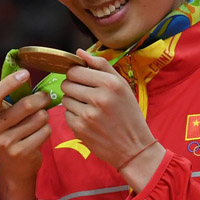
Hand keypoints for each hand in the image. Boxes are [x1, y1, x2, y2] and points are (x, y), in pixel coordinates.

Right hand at [0, 70, 51, 199]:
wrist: (14, 168)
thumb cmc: (12, 133)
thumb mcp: (5, 116)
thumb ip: (11, 97)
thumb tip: (24, 71)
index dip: (10, 82)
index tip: (26, 73)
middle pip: (26, 105)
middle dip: (41, 99)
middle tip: (45, 97)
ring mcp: (6, 142)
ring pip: (39, 118)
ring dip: (45, 117)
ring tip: (40, 120)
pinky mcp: (21, 152)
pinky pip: (44, 131)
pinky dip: (47, 130)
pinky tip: (40, 134)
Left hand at [60, 50, 155, 168]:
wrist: (134, 148)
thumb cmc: (129, 114)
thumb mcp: (122, 86)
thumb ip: (101, 65)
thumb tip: (79, 52)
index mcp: (110, 84)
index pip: (75, 70)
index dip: (76, 74)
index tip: (82, 80)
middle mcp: (99, 98)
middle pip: (67, 83)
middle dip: (73, 87)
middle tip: (85, 95)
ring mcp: (88, 114)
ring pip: (65, 98)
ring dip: (73, 102)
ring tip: (89, 108)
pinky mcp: (80, 129)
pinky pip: (66, 114)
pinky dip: (74, 116)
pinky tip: (88, 120)